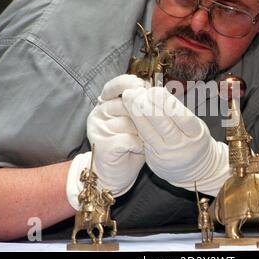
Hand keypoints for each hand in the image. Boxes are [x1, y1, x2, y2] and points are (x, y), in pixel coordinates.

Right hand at [66, 74, 146, 209]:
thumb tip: (160, 90)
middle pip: (127, 103)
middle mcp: (99, 113)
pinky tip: (142, 149)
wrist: (116, 174)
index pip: (118, 85)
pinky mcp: (102, 144)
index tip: (145, 87)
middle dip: (144, 113)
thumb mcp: (138, 122)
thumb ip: (144, 106)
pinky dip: (139, 145)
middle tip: (155, 122)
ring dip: (143, 132)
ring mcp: (99, 128)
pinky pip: (128, 139)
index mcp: (106, 103)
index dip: (132, 84)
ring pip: (129, 121)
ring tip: (147, 140)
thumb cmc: (131, 145)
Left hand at [122, 86, 229, 195]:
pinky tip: (129, 113)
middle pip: (164, 125)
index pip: (183, 117)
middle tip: (136, 92)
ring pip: (149, 133)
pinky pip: (143, 140)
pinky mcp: (155, 160)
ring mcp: (167, 154)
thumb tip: (157, 91)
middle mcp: (182, 146)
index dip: (168, 104)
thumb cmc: (192, 140)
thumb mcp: (194, 126)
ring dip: (137, 114)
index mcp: (196, 134)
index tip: (155, 90)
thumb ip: (179, 112)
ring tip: (128, 98)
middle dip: (148, 107)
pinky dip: (136, 125)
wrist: (195, 170)